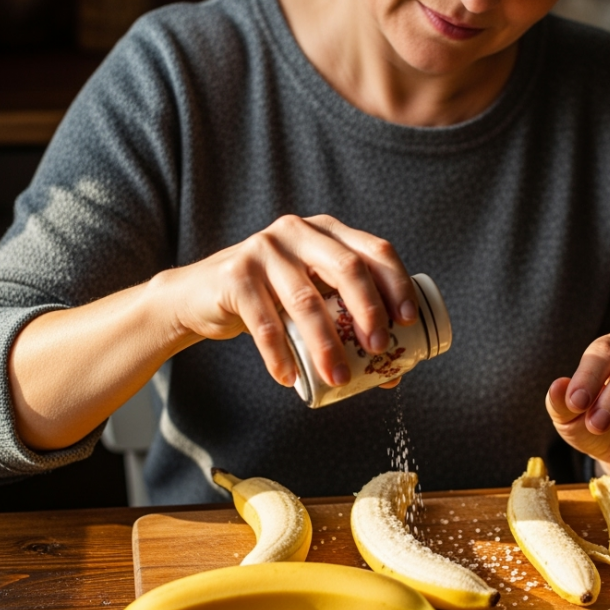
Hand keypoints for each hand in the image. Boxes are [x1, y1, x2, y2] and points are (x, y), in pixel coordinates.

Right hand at [154, 214, 417, 388]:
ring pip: (306, 300)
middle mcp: (298, 231)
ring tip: (338, 378)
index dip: (397, 284)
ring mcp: (264, 249)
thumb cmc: (270, 300)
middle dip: (369, 310)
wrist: (200, 296)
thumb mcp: (311, 299)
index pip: (375, 250)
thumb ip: (344, 323)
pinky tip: (290, 378)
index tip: (409, 321)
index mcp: (328, 232)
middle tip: (378, 349)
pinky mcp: (235, 275)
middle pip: (347, 267)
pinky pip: (264, 321)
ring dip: (326, 344)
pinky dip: (279, 355)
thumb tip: (392, 376)